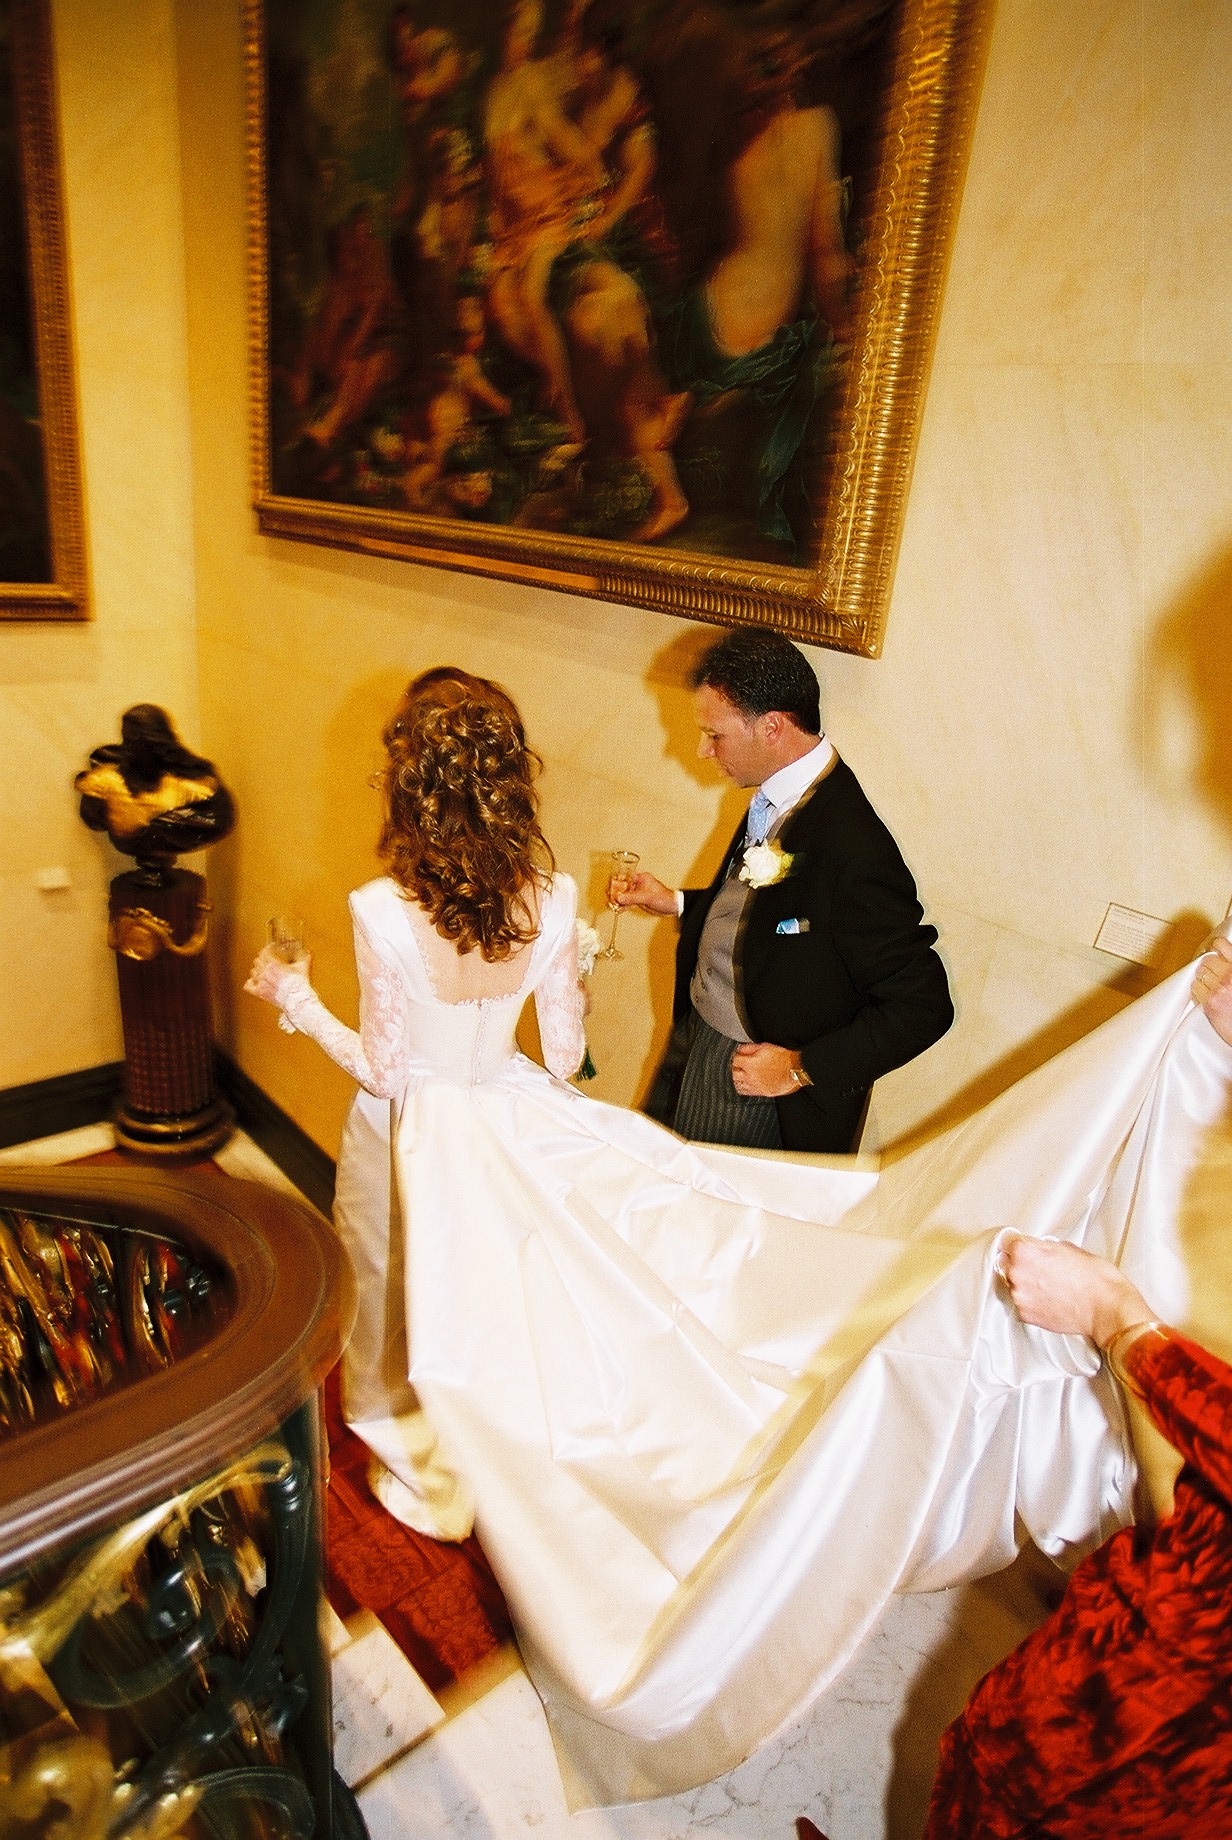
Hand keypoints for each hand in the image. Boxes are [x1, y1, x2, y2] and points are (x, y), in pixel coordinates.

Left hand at [244, 942, 312, 1007]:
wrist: (297, 999)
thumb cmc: (299, 985)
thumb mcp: (303, 967)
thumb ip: (305, 957)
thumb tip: (309, 952)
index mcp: (273, 964)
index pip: (264, 952)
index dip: (267, 949)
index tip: (271, 948)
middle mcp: (265, 972)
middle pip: (257, 960)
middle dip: (263, 959)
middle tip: (268, 959)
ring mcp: (261, 983)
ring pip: (253, 971)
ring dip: (257, 970)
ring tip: (263, 970)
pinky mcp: (260, 992)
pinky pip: (248, 986)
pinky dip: (250, 983)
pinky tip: (254, 981)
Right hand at [609, 870, 677, 915]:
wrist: (672, 907)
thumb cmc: (664, 897)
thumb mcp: (646, 897)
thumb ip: (632, 897)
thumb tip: (619, 897)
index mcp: (641, 878)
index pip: (626, 877)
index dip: (617, 880)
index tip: (610, 885)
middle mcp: (639, 884)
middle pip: (623, 886)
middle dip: (615, 891)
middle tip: (608, 895)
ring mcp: (638, 893)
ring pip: (625, 895)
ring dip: (618, 899)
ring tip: (610, 903)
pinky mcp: (639, 901)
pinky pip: (628, 902)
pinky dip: (622, 906)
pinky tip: (616, 909)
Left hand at [730, 1041, 802, 1098]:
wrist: (795, 1069)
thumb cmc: (783, 1058)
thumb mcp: (765, 1047)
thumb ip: (749, 1048)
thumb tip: (739, 1049)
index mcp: (750, 1064)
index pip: (734, 1060)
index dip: (734, 1057)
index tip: (735, 1056)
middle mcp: (750, 1077)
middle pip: (733, 1074)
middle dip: (732, 1069)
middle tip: (734, 1066)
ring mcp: (755, 1086)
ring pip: (737, 1084)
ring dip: (735, 1079)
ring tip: (737, 1075)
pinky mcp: (761, 1092)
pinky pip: (746, 1092)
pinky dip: (742, 1088)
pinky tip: (742, 1085)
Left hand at [997, 1235, 1152, 1348]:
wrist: (1107, 1309)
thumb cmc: (1095, 1279)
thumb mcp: (1069, 1248)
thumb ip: (1045, 1247)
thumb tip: (1040, 1249)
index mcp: (1025, 1252)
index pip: (1007, 1243)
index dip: (1020, 1245)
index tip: (1025, 1249)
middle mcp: (1017, 1274)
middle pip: (1008, 1264)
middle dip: (1022, 1265)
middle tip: (1043, 1268)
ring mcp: (1020, 1296)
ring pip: (1014, 1285)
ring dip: (1026, 1284)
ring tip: (1050, 1286)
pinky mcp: (1026, 1315)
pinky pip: (1022, 1303)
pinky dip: (1032, 1301)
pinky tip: (1051, 1299)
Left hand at [1192, 933, 1231, 1046]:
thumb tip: (1225, 959)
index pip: (1221, 945)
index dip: (1215, 946)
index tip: (1213, 949)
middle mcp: (1229, 974)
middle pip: (1207, 958)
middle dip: (1208, 964)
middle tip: (1211, 971)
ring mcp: (1219, 988)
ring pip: (1199, 972)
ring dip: (1202, 976)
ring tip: (1210, 983)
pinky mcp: (1209, 1002)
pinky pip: (1195, 987)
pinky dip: (1198, 989)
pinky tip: (1205, 993)